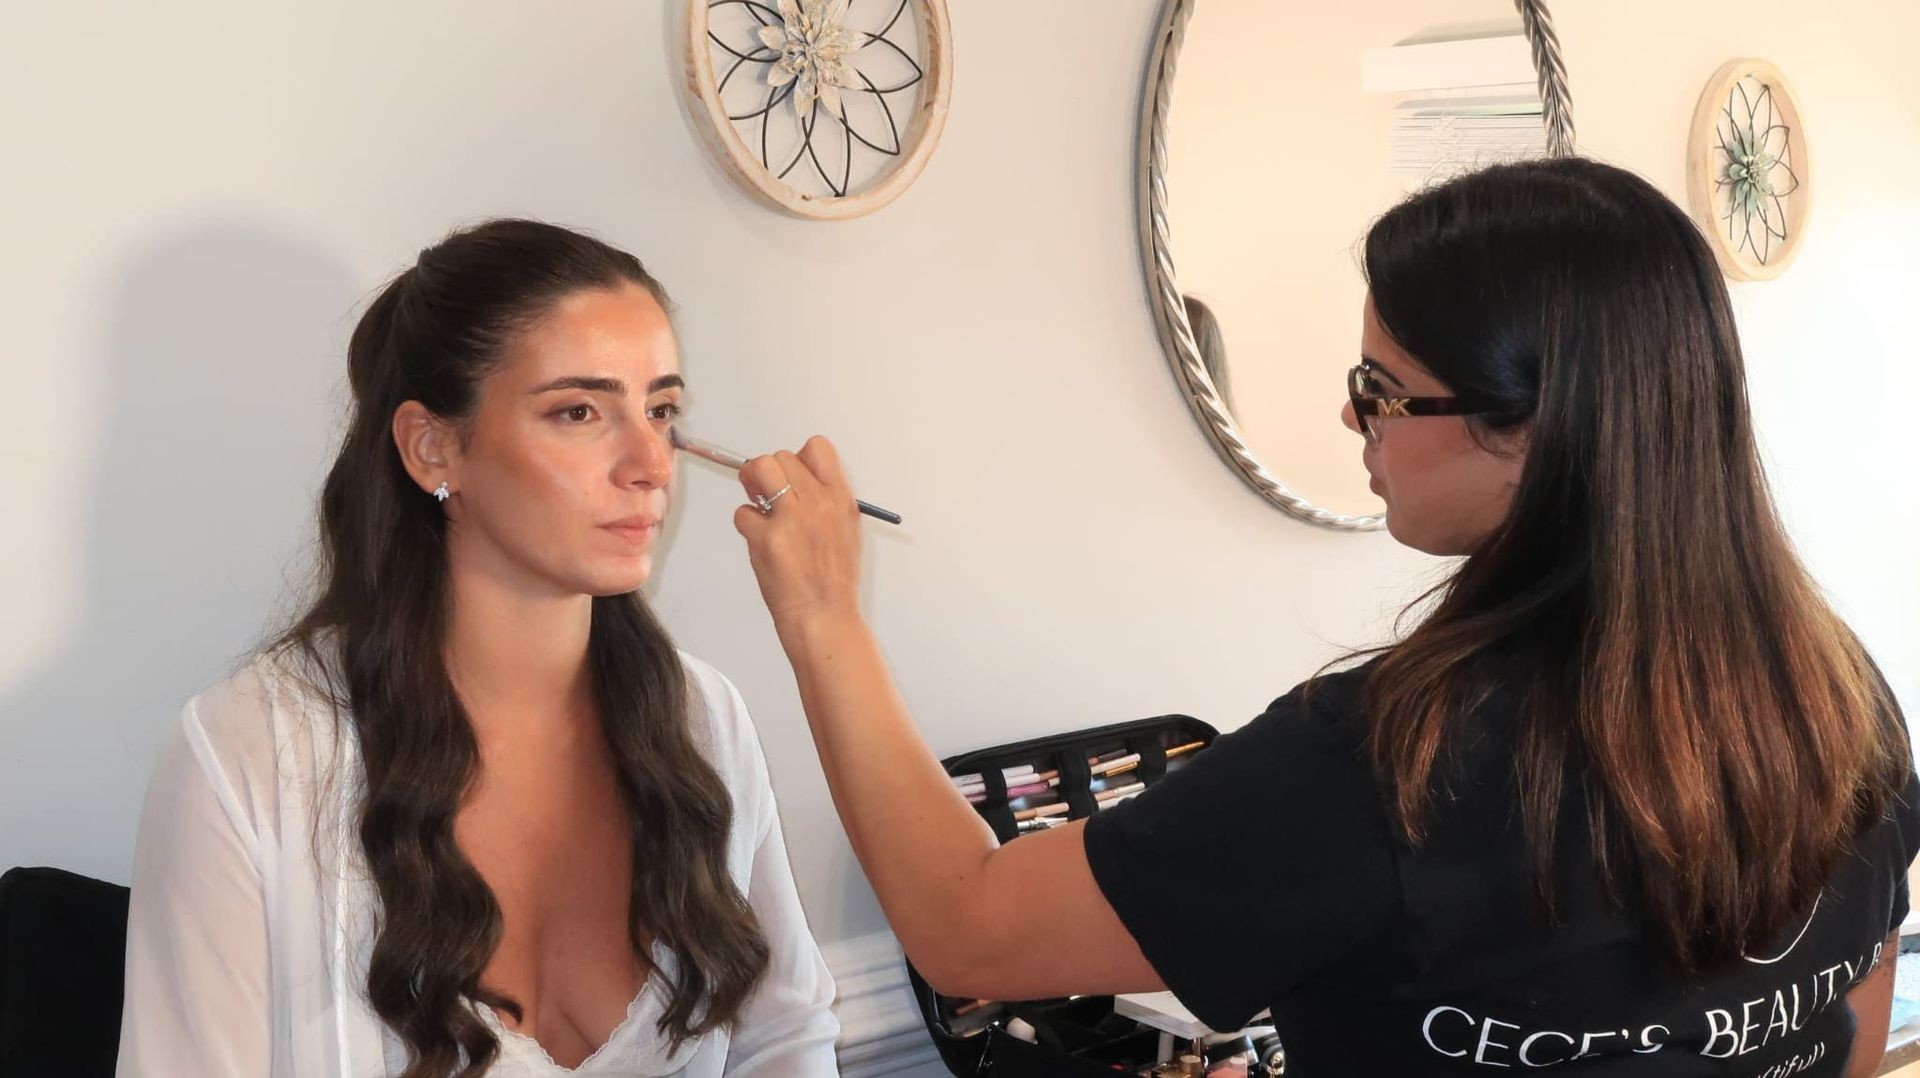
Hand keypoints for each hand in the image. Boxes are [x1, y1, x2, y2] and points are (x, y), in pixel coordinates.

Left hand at [732, 436, 864, 627]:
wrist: (824, 615)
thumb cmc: (833, 579)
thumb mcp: (845, 529)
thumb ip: (823, 501)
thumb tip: (792, 481)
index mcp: (839, 498)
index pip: (816, 447)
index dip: (798, 458)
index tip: (792, 477)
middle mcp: (817, 502)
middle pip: (780, 456)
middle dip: (767, 472)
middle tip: (766, 494)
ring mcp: (791, 518)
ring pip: (758, 468)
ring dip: (752, 483)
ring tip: (758, 506)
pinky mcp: (766, 538)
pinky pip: (742, 512)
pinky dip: (746, 525)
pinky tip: (760, 542)